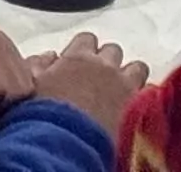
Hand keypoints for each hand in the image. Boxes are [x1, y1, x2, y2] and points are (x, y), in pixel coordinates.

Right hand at [24, 35, 149, 137]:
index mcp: (76, 57)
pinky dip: (145, 96)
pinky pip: (150, 91)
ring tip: (123, 91)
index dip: (85, 51)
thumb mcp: (31, 85)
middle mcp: (103, 65)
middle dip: (108, 62)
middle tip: (101, 79)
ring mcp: (124, 84)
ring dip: (130, 76)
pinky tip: (137, 107)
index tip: (81, 63)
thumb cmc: (45, 115)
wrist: (67, 142)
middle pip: (113, 51)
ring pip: (137, 67)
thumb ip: (38, 65)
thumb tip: (48, 56)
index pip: (86, 39)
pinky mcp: (139, 106)